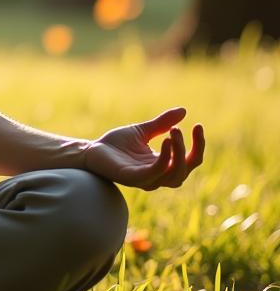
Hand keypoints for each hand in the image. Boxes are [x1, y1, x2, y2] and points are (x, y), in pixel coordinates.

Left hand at [81, 106, 204, 190]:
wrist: (92, 150)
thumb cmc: (116, 144)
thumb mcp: (143, 131)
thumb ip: (162, 124)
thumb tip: (183, 111)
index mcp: (163, 165)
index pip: (190, 161)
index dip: (198, 145)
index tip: (198, 125)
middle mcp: (159, 176)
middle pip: (185, 170)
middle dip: (190, 150)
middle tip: (179, 129)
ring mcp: (147, 179)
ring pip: (174, 175)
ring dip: (178, 154)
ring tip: (174, 132)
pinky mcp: (133, 178)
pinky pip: (155, 173)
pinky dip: (164, 160)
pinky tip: (167, 142)